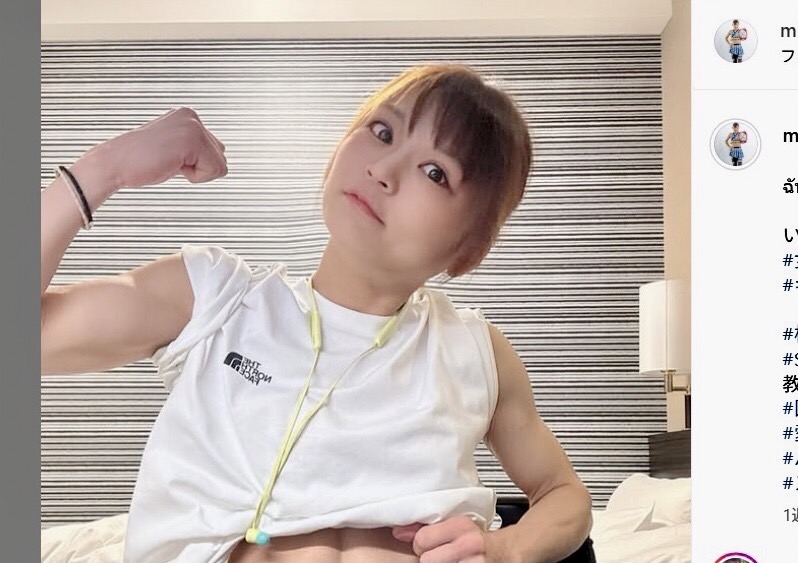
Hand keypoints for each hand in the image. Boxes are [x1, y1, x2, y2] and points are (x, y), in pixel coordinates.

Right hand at [78, 107, 227, 191]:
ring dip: (196, 173)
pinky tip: (172, 165)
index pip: (216, 151)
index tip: (169, 157)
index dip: (195, 164)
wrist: (114, 164)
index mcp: (188, 116)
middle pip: (221, 158)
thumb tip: (221, 153)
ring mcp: (193, 126)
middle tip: (169, 161)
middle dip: (198, 168)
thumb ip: (196, 148)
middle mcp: (192, 117)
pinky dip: (195, 177)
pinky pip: (214, 171)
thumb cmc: (140, 161)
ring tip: (170, 162)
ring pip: (220, 166)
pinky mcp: (193, 140)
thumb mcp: (174, 150)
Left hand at [392, 516, 494, 562]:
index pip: (421, 540)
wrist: (507, 553)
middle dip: (430, 559)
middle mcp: (470, 545)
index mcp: (462, 526)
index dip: (422, 544)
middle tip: (441, 556)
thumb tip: (398, 532)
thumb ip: (426, 527)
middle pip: (427, 560)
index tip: (430, 544)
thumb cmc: (479, 540)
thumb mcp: (455, 527)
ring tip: (452, 561)